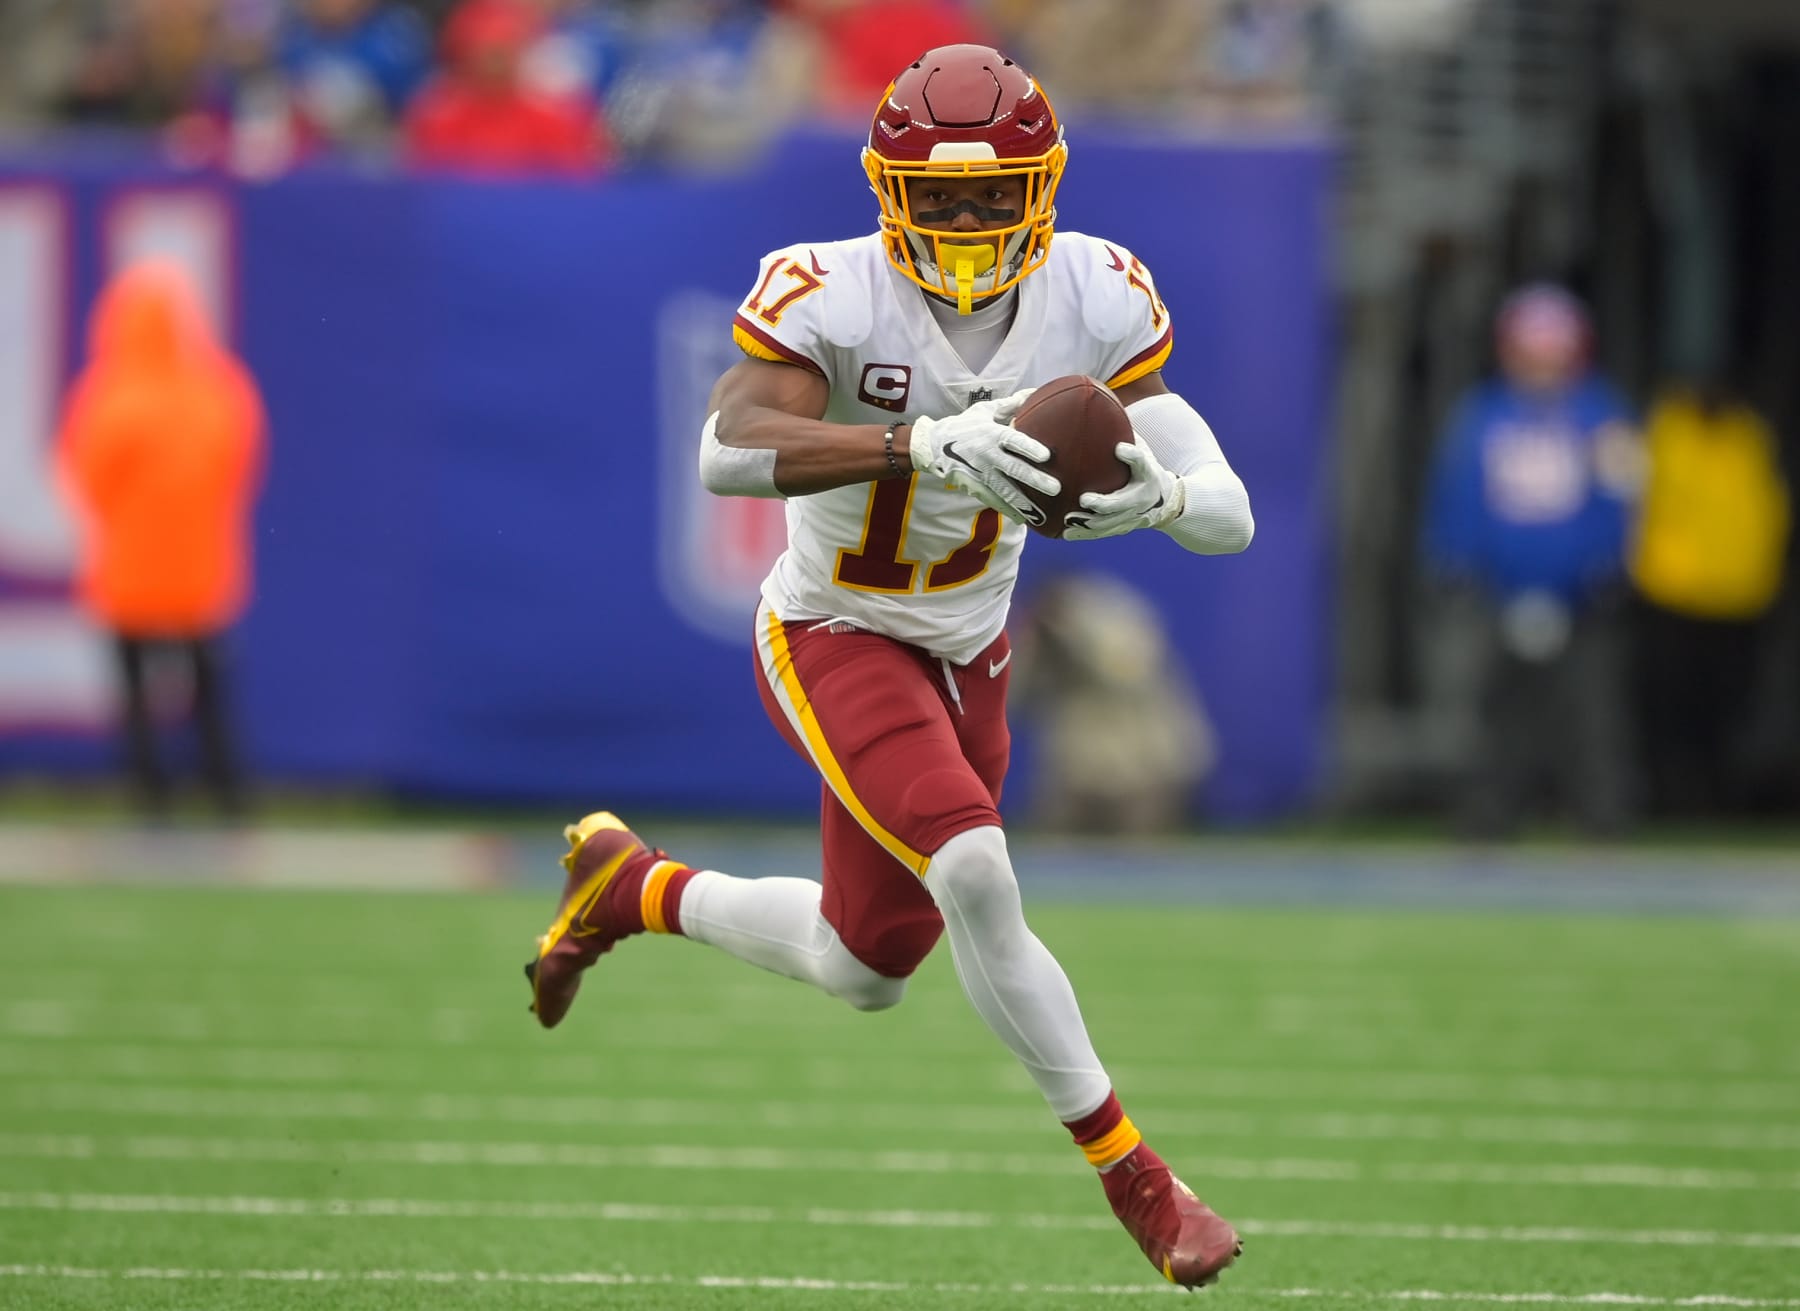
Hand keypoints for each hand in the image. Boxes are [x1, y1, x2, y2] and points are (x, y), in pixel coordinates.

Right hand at [910, 390, 1056, 524]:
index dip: (1029, 448)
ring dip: (1024, 501)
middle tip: (1055, 488)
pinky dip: (1007, 510)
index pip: (1013, 441)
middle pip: (1014, 469)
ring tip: (1041, 511)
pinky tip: (1022, 518)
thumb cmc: (963, 425)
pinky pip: (994, 500)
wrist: (933, 446)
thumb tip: (1033, 393)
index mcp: (991, 434)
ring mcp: (981, 474)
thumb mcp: (984, 411)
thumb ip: (1010, 405)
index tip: (1047, 456)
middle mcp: (987, 455)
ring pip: (1005, 490)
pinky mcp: (975, 486)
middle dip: (1034, 480)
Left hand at [1063, 441, 1184, 539]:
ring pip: (1110, 523)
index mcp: (1149, 474)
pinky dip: (1085, 534)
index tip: (1121, 448)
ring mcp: (1134, 516)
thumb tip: (1100, 403)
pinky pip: (1103, 533)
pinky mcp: (1124, 527)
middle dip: (1104, 502)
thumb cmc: (1147, 469)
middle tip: (1085, 499)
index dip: (1133, 455)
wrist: (1168, 502)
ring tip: (1068, 521)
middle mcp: (1143, 497)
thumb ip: (1125, 434)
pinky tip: (1065, 534)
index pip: (1143, 462)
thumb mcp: (1143, 449)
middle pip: (1123, 502)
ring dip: (1089, 524)